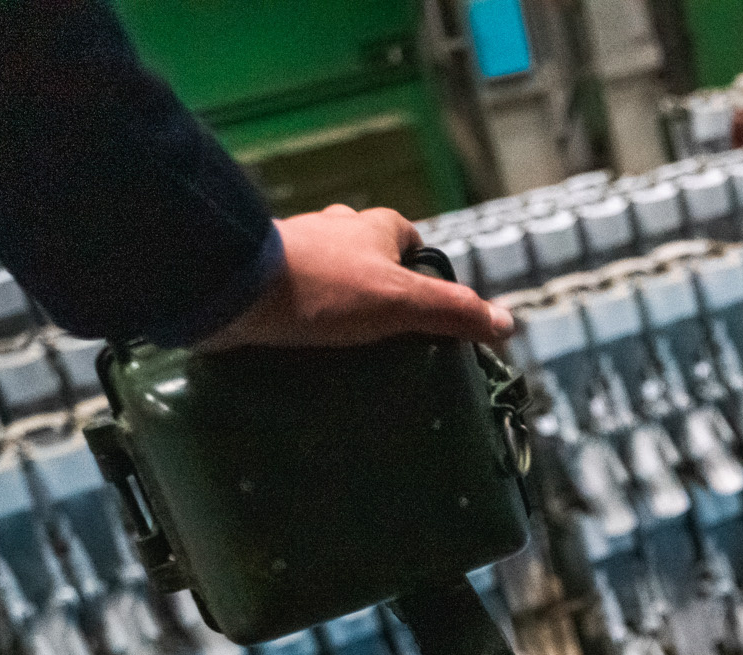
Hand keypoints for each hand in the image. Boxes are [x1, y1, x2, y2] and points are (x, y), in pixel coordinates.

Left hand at [200, 204, 511, 349]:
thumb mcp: (402, 303)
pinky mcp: (260, 275)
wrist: (234, 288)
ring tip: (346, 339)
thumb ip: (453, 312)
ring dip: (337, 294)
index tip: (424, 302)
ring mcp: (292, 249)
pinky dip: (302, 308)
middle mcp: (332, 228)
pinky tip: (305, 339)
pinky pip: (292, 289)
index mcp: (371, 227)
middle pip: (365, 249)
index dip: (420, 264)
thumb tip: (508, 324)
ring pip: (326, 267)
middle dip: (377, 280)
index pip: (406, 235)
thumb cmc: (326, 288)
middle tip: (386, 325)